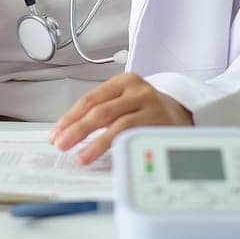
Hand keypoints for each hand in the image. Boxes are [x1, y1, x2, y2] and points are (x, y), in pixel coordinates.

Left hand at [49, 72, 192, 164]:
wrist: (183, 114)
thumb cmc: (147, 110)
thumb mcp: (124, 102)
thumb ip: (102, 112)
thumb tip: (68, 133)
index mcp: (123, 81)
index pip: (90, 99)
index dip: (70, 118)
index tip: (56, 134)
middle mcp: (136, 89)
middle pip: (100, 110)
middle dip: (77, 129)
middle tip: (61, 144)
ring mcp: (149, 104)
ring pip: (116, 124)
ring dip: (95, 143)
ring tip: (81, 157)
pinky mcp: (160, 121)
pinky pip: (134, 134)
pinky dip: (117, 146)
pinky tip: (106, 155)